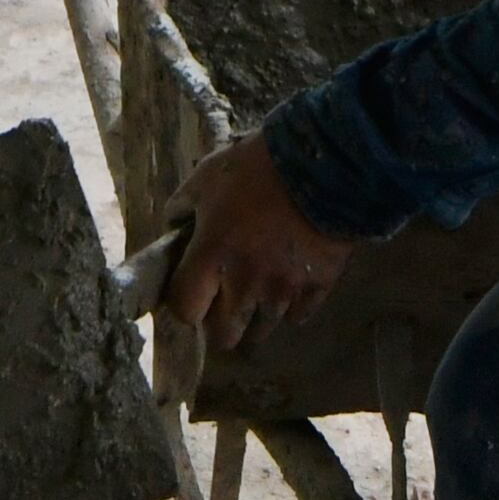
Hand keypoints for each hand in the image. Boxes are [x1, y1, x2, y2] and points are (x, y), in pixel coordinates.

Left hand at [166, 134, 352, 352]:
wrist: (324, 164)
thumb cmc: (258, 167)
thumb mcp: (207, 175)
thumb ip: (183, 206)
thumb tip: (174, 228)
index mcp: (212, 255)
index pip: (185, 310)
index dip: (185, 306)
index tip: (193, 293)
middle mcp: (245, 282)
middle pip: (224, 336)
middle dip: (219, 324)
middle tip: (224, 301)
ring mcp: (284, 290)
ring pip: (262, 330)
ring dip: (255, 315)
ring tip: (258, 290)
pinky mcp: (317, 287)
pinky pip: (297, 315)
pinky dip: (290, 305)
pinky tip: (288, 281)